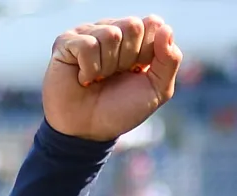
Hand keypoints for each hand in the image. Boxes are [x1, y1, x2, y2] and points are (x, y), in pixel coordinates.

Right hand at [42, 16, 181, 140]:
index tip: (138, 71)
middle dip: (129, 58)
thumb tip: (166, 28)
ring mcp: (89, 34)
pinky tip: (84, 78)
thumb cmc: (122, 109)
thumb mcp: (157, 90)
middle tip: (117, 76)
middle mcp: (113, 30)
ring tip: (99, 79)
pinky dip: (90, 69)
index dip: (149, 52)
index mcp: (137, 39)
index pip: (153, 24)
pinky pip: (88, 45)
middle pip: (133, 25)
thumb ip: (170, 61)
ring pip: (111, 34)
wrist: (91, 130)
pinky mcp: (67, 41)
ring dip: (108, 66)